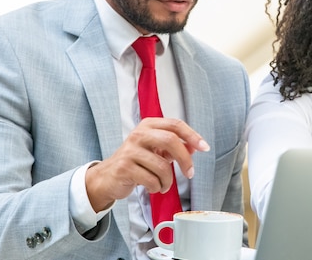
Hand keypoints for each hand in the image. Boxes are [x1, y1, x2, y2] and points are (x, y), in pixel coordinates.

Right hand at [84, 117, 209, 211]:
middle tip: (190, 173)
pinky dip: (157, 187)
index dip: (192, 136)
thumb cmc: (135, 162)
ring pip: (162, 166)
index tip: (204, 147)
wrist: (107, 177)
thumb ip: (174, 147)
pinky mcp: (124, 167)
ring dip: (168, 181)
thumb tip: (194, 147)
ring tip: (163, 185)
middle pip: (171, 141)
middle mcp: (139, 134)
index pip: (175, 124)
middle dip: (185, 160)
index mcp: (148, 125)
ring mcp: (130, 150)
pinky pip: (151, 180)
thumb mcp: (155, 150)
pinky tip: (153, 187)